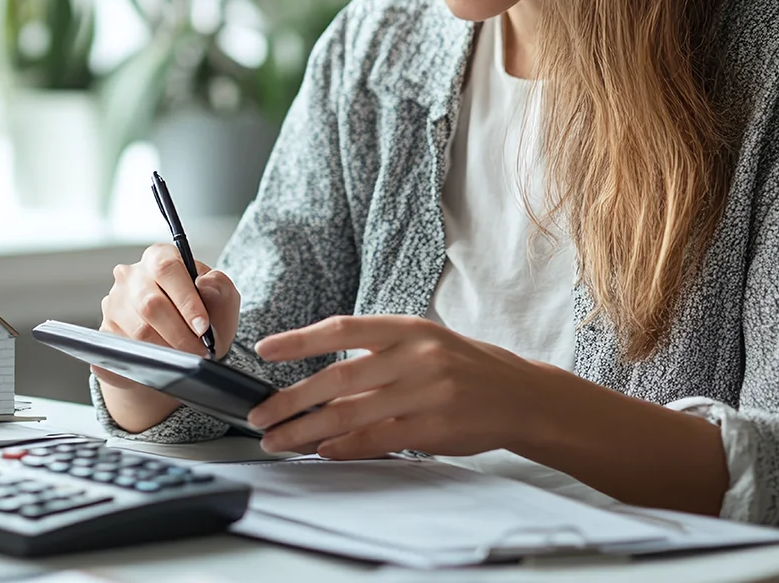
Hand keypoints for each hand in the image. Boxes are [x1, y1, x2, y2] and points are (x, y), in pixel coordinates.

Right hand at [93, 244, 240, 432]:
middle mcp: (131, 276)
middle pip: (150, 304)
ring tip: (187, 360)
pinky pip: (123, 351)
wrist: (178, 346)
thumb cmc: (201, 316)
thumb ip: (220, 288)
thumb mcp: (221, 300)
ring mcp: (114, 304)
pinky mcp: (106, 332)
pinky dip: (147, 363)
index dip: (187, 300)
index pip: (167, 270)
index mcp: (159, 258)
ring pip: (138, 331)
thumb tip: (206, 284)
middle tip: (199, 352)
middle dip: (180, 334)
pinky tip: (163, 368)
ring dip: (167, 350)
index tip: (203, 328)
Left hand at [245, 315, 549, 458]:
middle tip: (258, 414)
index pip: (342, 328)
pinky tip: (321, 450)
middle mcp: (415, 356)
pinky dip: (345, 447)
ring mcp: (426, 393)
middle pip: (339, 378)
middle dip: (291, 399)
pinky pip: (379, 440)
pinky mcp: (435, 429)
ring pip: (352, 414)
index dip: (300, 339)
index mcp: (407, 328)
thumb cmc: (461, 366)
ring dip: (307, 430)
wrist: (520, 396)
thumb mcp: (422, 343)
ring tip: (277, 439)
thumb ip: (375, 356)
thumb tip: (316, 383)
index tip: (263, 349)